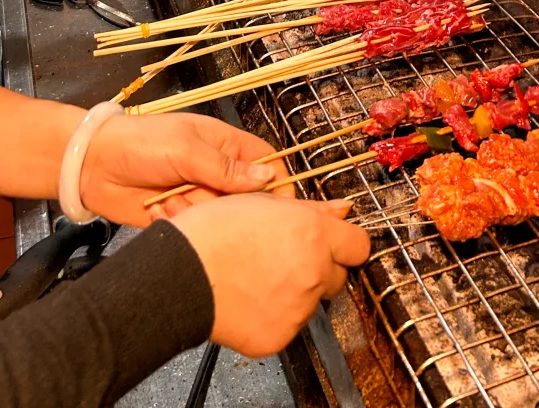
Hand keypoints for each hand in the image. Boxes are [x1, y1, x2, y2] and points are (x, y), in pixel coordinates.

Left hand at [80, 112, 291, 224]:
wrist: (93, 164)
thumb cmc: (143, 143)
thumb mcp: (186, 148)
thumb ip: (224, 167)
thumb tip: (268, 177)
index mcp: (225, 146)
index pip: (266, 163)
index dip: (278, 183)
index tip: (282, 208)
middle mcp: (217, 174)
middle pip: (248, 198)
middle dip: (239, 209)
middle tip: (219, 208)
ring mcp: (199, 198)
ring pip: (222, 219)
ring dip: (202, 214)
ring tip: (175, 199)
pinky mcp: (181, 219)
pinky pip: (196, 231)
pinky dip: (181, 223)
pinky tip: (159, 210)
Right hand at [173, 196, 369, 356]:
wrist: (180, 273)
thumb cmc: (213, 232)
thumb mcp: (262, 202)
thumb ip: (309, 210)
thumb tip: (341, 210)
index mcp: (313, 234)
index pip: (358, 245)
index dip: (345, 242)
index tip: (335, 243)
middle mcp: (312, 272)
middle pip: (338, 275)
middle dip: (321, 267)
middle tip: (288, 258)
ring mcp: (298, 309)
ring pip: (312, 301)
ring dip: (296, 291)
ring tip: (259, 276)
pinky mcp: (279, 336)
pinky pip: (288, 325)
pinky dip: (274, 315)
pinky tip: (250, 298)